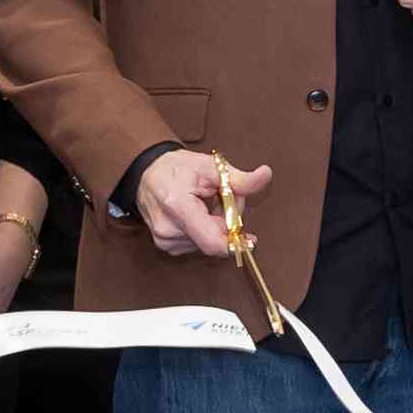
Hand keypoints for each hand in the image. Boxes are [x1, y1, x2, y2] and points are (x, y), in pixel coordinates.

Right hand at [138, 147, 267, 261]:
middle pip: (215, 240)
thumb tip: (265, 176)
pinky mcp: (166, 246)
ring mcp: (165, 240)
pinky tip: (197, 214)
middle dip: (227, 222)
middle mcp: (168, 229)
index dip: (235, 243)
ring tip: (205, 204)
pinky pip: (198, 244)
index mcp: (178, 207)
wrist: (148, 172)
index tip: (250, 239)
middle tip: (221, 199)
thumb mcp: (211, 167)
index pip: (213, 242)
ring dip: (216, 226)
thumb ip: (240, 178)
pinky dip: (204, 231)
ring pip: (208, 243)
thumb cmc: (177, 168)